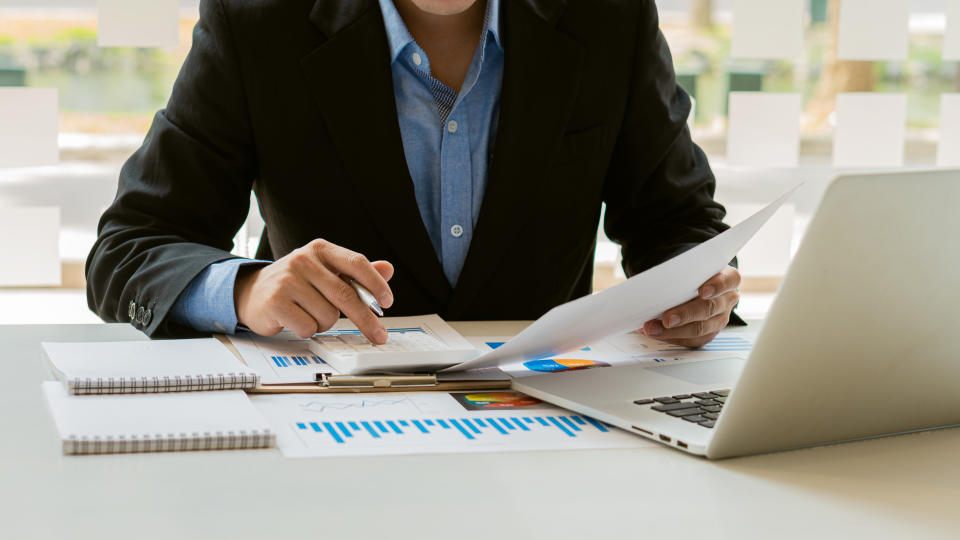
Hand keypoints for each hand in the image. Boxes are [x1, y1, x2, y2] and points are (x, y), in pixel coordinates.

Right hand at [234, 239, 393, 341]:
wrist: (252, 292)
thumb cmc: (295, 283)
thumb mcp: (325, 272)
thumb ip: (355, 273)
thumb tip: (388, 269)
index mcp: (320, 249)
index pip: (356, 263)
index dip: (376, 284)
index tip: (388, 302)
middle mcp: (303, 260)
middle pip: (346, 294)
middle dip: (366, 319)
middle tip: (378, 335)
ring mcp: (288, 280)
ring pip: (328, 316)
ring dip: (324, 323)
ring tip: (310, 313)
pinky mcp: (275, 302)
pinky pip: (308, 327)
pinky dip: (307, 330)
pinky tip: (296, 319)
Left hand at [639, 266, 740, 347]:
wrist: (697, 286)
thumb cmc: (694, 274)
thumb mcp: (692, 267)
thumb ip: (683, 272)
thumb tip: (657, 281)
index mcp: (728, 278)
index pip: (729, 280)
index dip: (717, 286)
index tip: (702, 291)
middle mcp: (727, 300)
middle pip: (709, 309)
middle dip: (686, 315)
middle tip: (667, 319)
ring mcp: (720, 318)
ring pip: (700, 329)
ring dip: (673, 331)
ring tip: (652, 328)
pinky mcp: (709, 333)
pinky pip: (692, 340)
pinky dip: (671, 337)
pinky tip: (657, 333)